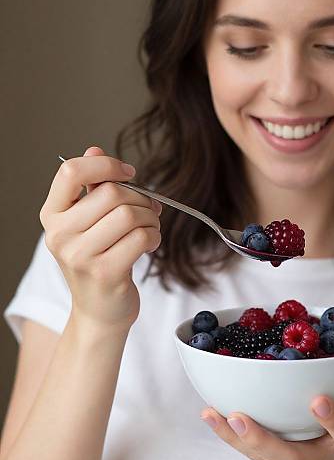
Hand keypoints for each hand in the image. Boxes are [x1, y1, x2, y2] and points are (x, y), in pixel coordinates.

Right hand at [39, 146, 161, 327]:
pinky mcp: (105, 272)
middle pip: (112, 193)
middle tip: (149, 210)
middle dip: (141, 199)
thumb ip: (91, 188)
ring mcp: (80, 255)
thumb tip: (93, 149)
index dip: (105, 164)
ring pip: (131, 214)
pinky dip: (155, 236)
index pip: (70, 171)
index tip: (128, 173)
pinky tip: (150, 244)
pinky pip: (143, 237)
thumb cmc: (98, 260)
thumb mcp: (88, 223)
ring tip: (149, 227)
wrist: (99, 311)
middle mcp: (60, 234)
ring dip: (151, 218)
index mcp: (52, 215)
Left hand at [201, 337, 333, 459]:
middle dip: (262, 439)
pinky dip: (233, 438)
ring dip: (235, 439)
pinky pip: (257, 454)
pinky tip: (214, 416)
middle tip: (238, 416)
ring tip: (210, 414)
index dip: (333, 419)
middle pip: (291, 459)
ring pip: (265, 459)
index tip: (318, 400)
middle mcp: (325, 458)